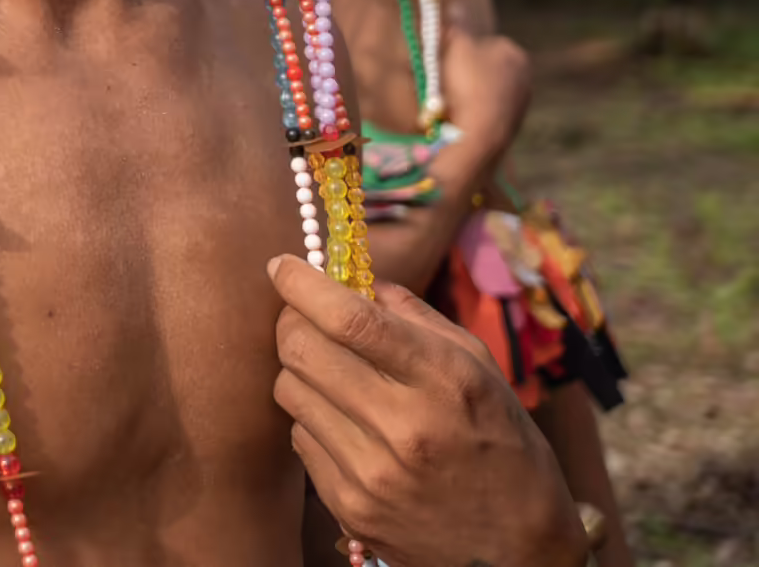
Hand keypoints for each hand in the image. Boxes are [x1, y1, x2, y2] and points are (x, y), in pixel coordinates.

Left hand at [271, 255, 586, 566]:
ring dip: (301, 370)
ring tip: (334, 375)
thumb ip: (417, 318)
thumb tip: (357, 279)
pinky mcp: (350, 507)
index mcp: (444, 382)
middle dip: (293, 321)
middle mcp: (404, 427)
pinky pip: (299, 437)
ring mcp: (372, 473)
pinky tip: (347, 424)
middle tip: (307, 318)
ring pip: (289, 389)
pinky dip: (313, 419)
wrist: (521, 553)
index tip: (281, 266)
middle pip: (301, 348)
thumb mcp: (482, 371)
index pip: (349, 318)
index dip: (301, 283)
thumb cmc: (506, 447)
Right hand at [437, 26, 529, 152]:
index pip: (484, 41)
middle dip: (467, 68)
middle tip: (446, 77)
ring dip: (470, 90)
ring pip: (487, 87)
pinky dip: (474, 108)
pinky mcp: (513, 123)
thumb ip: (456, 23)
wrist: (481, 134)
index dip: (461, 47)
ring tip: (451, 97)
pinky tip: (461, 114)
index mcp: (515, 52)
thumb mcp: (456, 46)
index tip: (445, 57)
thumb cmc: (469, 83)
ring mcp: (521, 102)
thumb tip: (455, 1)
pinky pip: (488, 108)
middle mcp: (525, 76)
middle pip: (486, 65)